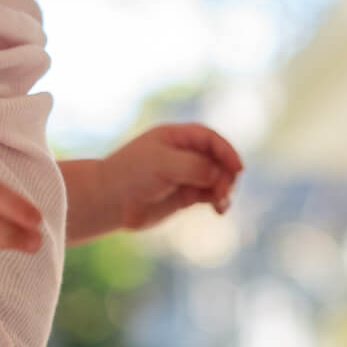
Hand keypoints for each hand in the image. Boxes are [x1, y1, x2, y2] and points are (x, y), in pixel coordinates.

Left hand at [101, 124, 242, 231]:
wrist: (109, 201)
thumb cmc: (131, 175)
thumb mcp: (163, 164)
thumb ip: (194, 166)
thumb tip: (219, 176)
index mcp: (176, 137)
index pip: (210, 139)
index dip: (226, 151)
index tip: (238, 168)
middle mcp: (183, 154)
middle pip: (217, 159)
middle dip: (225, 174)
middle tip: (223, 191)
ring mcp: (185, 175)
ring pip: (217, 179)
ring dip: (224, 189)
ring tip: (221, 203)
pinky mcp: (184, 196)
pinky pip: (210, 195)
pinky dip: (218, 200)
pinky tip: (219, 209)